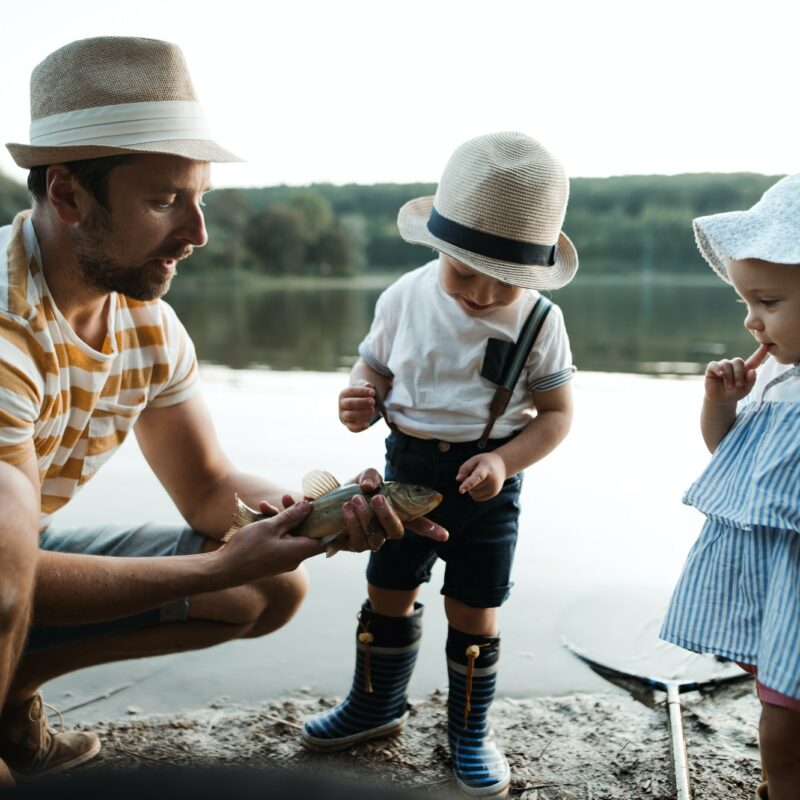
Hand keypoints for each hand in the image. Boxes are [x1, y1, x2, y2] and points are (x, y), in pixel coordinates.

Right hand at [220, 500, 322, 579]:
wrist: (224, 569)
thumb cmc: (248, 549)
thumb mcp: (271, 527)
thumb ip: (292, 516)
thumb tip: (309, 506)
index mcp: (300, 551)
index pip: (325, 537)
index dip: (327, 521)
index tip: (322, 506)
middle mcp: (295, 557)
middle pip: (306, 532)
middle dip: (297, 513)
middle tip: (287, 497)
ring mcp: (284, 558)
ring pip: (290, 534)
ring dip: (280, 518)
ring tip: (265, 505)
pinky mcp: (273, 558)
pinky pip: (279, 540)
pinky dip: (273, 528)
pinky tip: (259, 515)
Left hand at [333, 468, 448, 551]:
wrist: (329, 503)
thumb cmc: (355, 490)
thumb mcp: (365, 477)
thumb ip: (372, 475)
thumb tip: (370, 486)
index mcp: (398, 513)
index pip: (418, 523)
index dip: (431, 529)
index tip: (445, 536)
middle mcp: (388, 529)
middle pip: (397, 530)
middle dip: (388, 514)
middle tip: (378, 498)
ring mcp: (373, 539)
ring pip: (376, 536)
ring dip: (367, 517)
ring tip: (356, 499)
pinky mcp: (356, 545)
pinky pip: (357, 538)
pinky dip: (352, 522)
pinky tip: (346, 509)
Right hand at [339, 381, 375, 431]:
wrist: (356, 406)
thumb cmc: (360, 395)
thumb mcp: (361, 387)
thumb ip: (364, 385)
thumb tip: (368, 385)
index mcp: (344, 393)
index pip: (351, 391)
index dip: (362, 391)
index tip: (373, 392)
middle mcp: (342, 404)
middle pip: (349, 403)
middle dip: (362, 402)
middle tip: (373, 401)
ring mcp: (344, 415)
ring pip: (350, 415)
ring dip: (362, 413)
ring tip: (372, 410)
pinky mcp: (348, 424)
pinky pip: (352, 428)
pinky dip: (359, 427)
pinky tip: (367, 424)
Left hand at [456, 452, 507, 500]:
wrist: (502, 465)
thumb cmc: (485, 462)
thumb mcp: (474, 460)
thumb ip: (465, 468)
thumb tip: (458, 479)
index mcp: (486, 469)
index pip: (477, 477)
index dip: (468, 484)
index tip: (460, 490)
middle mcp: (492, 480)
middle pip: (472, 487)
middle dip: (468, 481)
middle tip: (475, 472)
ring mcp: (494, 488)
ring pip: (473, 493)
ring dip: (471, 488)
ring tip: (479, 478)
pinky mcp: (493, 493)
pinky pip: (477, 497)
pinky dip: (475, 492)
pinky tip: (480, 484)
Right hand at [705, 343, 768, 404]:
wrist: (721, 400)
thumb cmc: (734, 394)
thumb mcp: (745, 390)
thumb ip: (751, 381)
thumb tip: (753, 371)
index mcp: (745, 369)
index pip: (754, 359)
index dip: (760, 352)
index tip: (766, 345)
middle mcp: (734, 365)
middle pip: (738, 361)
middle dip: (739, 373)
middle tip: (738, 385)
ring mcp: (723, 365)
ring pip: (727, 364)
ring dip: (729, 377)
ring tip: (729, 387)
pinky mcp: (712, 368)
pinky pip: (715, 365)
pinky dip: (718, 369)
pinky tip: (721, 375)